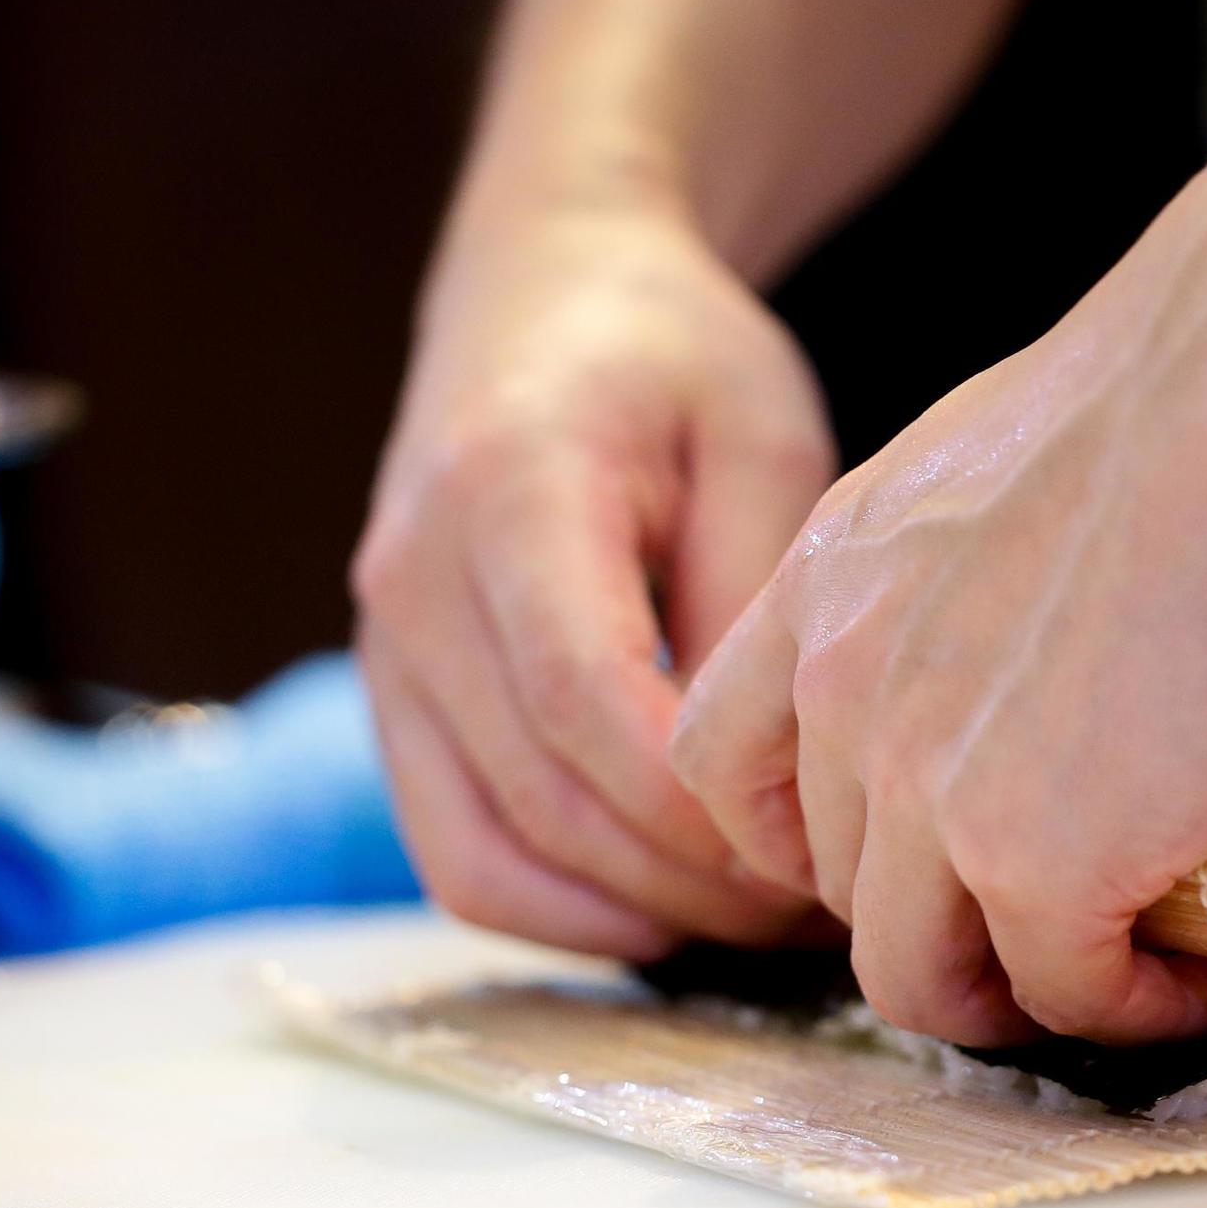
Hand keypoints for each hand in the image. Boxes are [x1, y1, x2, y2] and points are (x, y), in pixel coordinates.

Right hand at [355, 201, 833, 957]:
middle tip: (818, 903)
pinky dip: (558, 910)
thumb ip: (754, 597)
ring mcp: (388, 651)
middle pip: (543, 796)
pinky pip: (455, 855)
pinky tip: (665, 907)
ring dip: (633, 912)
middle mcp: (415, 581)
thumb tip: (766, 777)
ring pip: (488, 854)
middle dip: (690, 878)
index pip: (579, 696)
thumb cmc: (673, 357)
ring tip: (757, 914)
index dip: (693, 804)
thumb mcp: (760, 436)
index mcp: (507, 490)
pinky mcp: (394, 703)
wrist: (540, 293)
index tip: (810, 844)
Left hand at [671, 215, 1206, 1045]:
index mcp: (825, 585)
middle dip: (941, 926)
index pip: (721, 762)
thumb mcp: (997, 475)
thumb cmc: (1183, 394)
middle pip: (834, 888)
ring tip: (1129, 978)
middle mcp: (843, 691)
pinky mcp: (1032, 862)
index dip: (796, 841)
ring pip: (919, 977)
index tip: (900, 861)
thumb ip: (964, 586)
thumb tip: (1042, 670)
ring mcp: (923, 787)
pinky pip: (1064, 995)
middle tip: (1059, 930)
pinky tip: (1203, 984)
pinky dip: (1132, 1013)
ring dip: (1022, 999)